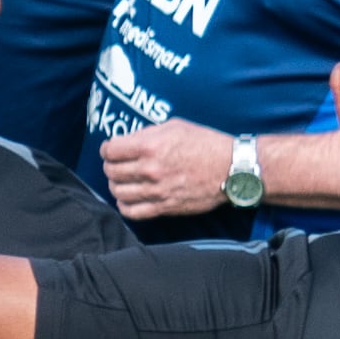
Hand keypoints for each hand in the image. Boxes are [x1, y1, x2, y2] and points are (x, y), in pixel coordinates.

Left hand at [99, 120, 241, 222]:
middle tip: (117, 164)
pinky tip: (128, 198)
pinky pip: (131, 211)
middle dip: (110, 166)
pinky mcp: (164, 207)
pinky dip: (124, 205)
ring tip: (123, 180)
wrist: (231, 169)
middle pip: (111, 171)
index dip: (107, 149)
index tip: (111, 150)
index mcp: (150, 146)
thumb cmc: (206, 144)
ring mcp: (155, 191)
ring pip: (118, 191)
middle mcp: (149, 169)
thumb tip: (129, 141)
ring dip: (116, 185)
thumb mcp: (175, 126)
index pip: (111, 150)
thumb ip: (148, 133)